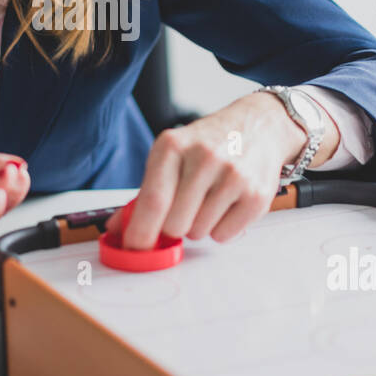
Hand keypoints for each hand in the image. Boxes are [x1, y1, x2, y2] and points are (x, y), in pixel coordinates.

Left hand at [105, 90, 337, 250]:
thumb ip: (145, 193)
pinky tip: (228, 204)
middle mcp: (204, 157)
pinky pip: (224, 236)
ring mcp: (234, 175)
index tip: (134, 249)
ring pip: (199, 232)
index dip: (140, 233)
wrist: (258, 126)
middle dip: (173, 227)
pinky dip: (221, 229)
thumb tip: (116, 229)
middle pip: (174, 224)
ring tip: (210, 199)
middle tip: (184, 207)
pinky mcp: (257, 195)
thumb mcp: (172, 154)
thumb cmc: (207, 144)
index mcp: (173, 145)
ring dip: (199, 226)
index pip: (153, 201)